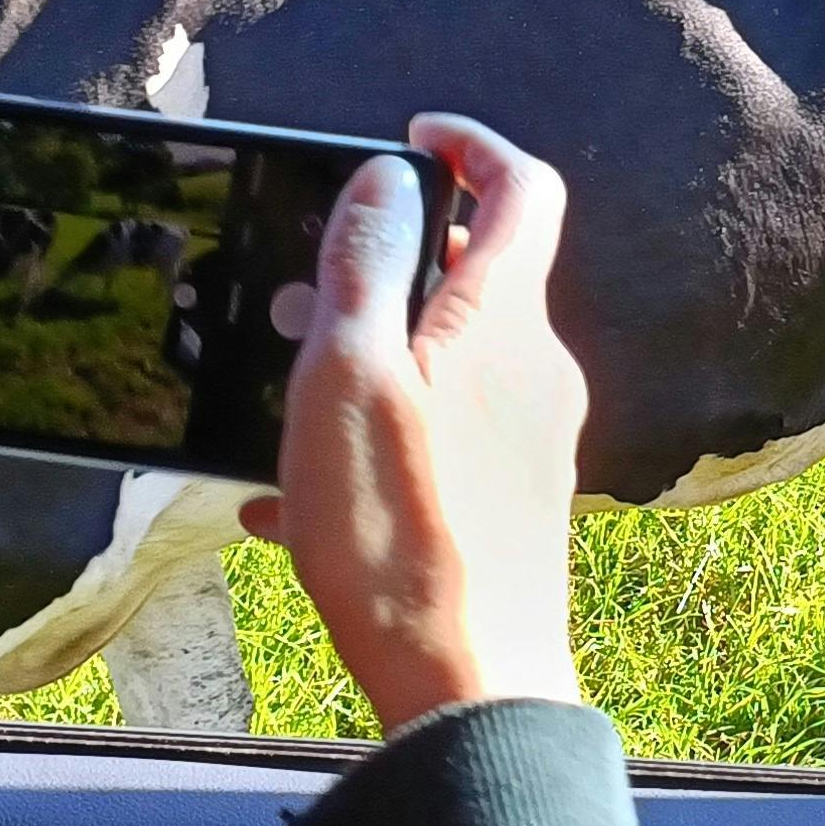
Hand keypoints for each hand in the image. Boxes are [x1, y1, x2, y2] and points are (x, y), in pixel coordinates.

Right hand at [241, 115, 588, 731]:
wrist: (468, 686)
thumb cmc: (402, 534)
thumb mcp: (349, 376)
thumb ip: (366, 265)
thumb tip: (387, 177)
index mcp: (503, 321)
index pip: (522, 188)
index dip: (472, 147)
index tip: (416, 138)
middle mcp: (534, 370)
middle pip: (476, 276)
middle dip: (388, 265)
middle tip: (302, 292)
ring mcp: (531, 438)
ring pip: (449, 359)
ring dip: (372, 353)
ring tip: (290, 390)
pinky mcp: (513, 500)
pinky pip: (443, 439)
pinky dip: (377, 438)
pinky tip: (298, 497)